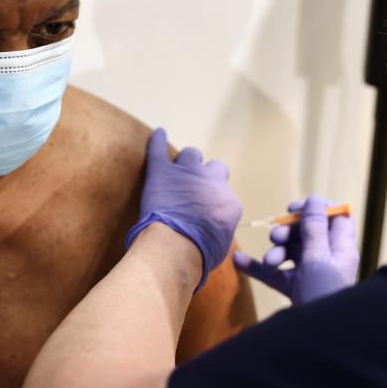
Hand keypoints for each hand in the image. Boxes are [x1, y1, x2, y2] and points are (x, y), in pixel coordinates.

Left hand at [125, 128, 242, 289]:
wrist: (177, 246)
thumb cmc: (198, 254)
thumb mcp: (221, 244)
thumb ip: (218, 228)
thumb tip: (213, 229)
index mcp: (228, 200)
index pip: (225, 193)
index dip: (214, 201)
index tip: (205, 211)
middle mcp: (212, 180)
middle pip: (214, 167)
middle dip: (206, 174)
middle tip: (195, 186)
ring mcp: (187, 172)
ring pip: (190, 154)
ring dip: (186, 160)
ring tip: (178, 167)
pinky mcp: (162, 171)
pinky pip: (158, 149)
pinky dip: (158, 141)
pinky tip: (158, 133)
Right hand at [233, 195, 358, 304]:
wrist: (320, 336)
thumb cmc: (325, 292)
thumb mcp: (318, 256)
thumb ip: (314, 227)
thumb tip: (314, 199)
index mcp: (340, 246)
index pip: (334, 218)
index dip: (315, 209)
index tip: (295, 210)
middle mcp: (327, 257)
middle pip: (306, 233)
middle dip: (287, 232)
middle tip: (275, 237)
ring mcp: (310, 273)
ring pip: (290, 252)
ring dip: (275, 252)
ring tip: (269, 262)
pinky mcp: (296, 288)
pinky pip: (276, 273)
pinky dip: (259, 267)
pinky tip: (238, 260)